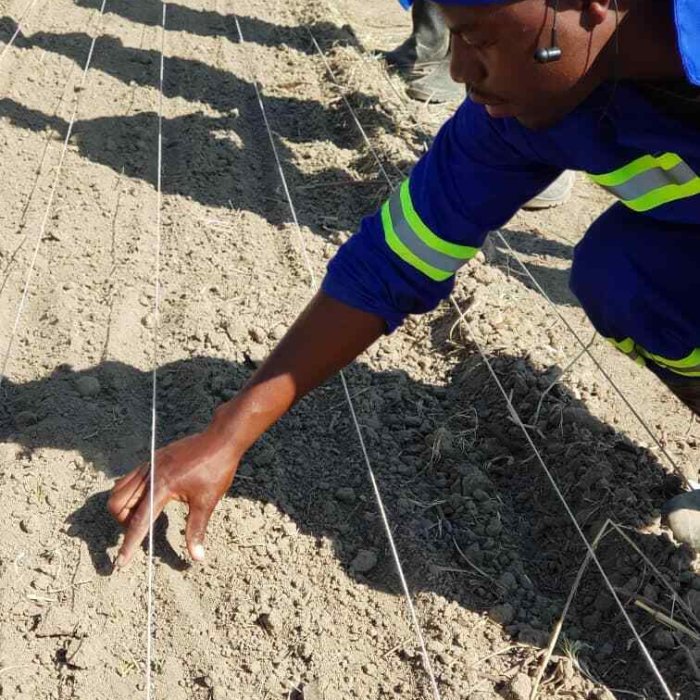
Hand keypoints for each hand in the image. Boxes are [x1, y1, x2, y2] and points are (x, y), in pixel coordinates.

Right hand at [107, 424, 238, 568]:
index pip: (139, 522)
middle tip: (141, 532)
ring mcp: (149, 464)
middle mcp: (149, 474)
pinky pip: (128, 478)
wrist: (221, 439)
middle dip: (124, 523)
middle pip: (119, 505)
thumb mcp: (207, 502)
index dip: (129, 544)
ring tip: (143, 517)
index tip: (120, 562)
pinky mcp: (152, 459)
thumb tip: (197, 557)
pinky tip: (147, 499)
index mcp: (161, 486)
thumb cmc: (216, 469)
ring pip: (119, 490)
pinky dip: (129, 493)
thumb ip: (196, 530)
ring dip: (124, 508)